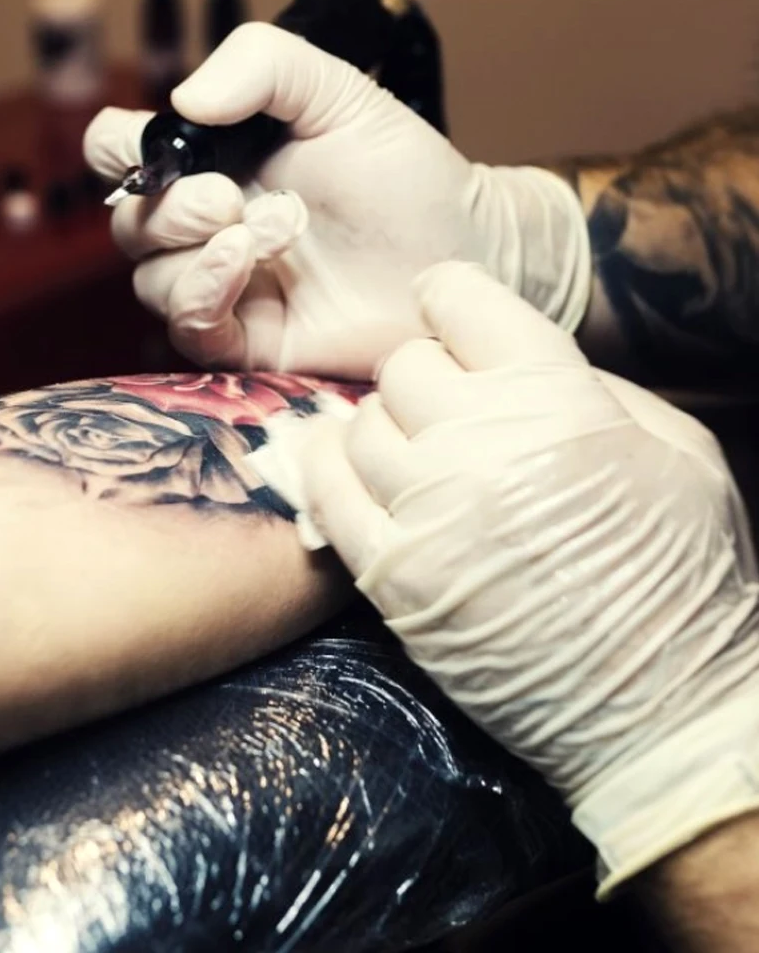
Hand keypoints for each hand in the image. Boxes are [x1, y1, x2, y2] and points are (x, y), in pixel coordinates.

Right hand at [85, 24, 590, 378]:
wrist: (456, 248)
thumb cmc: (402, 173)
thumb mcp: (337, 94)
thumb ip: (262, 66)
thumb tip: (183, 102)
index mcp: (212, 163)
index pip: (121, 154)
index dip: (120, 150)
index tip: (160, 147)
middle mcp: (208, 227)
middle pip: (129, 226)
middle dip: (174, 210)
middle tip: (234, 200)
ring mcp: (226, 286)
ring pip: (151, 282)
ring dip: (199, 256)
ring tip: (275, 235)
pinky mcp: (248, 339)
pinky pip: (190, 328)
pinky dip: (203, 296)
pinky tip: (246, 267)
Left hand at [298, 261, 758, 893]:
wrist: (660, 709)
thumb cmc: (683, 575)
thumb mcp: (677, 452)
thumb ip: (590, 389)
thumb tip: (510, 364)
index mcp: (555, 397)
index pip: (463, 303)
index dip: (451, 300)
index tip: (447, 314)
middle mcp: (478, 442)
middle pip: (403, 366)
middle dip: (425, 376)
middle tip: (448, 407)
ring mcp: (424, 510)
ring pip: (358, 424)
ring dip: (383, 429)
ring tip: (414, 452)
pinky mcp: (389, 576)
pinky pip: (326, 495)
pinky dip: (329, 472)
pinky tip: (347, 470)